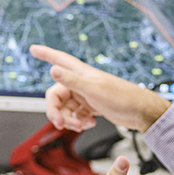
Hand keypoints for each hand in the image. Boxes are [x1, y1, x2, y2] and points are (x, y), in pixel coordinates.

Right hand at [30, 45, 171, 133]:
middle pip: (56, 95)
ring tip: (81, 125)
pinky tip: (89, 124)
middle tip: (60, 124)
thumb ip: (72, 80)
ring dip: (69, 119)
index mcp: (81, 73)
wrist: (141, 113)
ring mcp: (86, 95)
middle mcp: (81, 82)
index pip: (58, 59)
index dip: (45, 53)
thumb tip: (53, 70)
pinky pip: (75, 114)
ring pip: (65, 107)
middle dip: (56, 111)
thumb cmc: (122, 98)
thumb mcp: (94, 90)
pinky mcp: (91, 106)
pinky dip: (78, 121)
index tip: (32, 49)